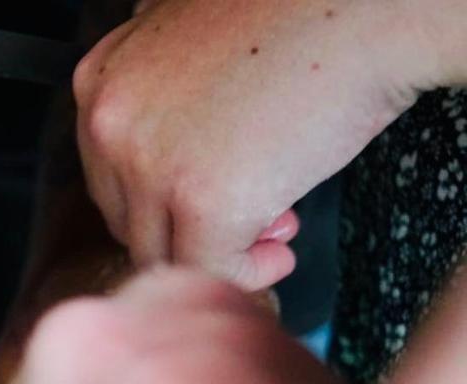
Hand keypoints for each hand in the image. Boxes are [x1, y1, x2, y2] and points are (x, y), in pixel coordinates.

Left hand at [74, 0, 434, 288]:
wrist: (367, 7)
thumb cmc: (298, 19)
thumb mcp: (190, 47)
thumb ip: (162, 100)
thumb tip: (173, 169)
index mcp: (100, 82)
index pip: (110, 175)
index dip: (164, 199)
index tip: (208, 201)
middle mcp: (107, 123)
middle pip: (129, 217)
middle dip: (190, 228)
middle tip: (254, 221)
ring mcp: (148, 165)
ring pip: (162, 252)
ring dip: (219, 253)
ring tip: (275, 235)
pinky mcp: (201, 201)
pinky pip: (207, 269)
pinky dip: (245, 274)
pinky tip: (278, 258)